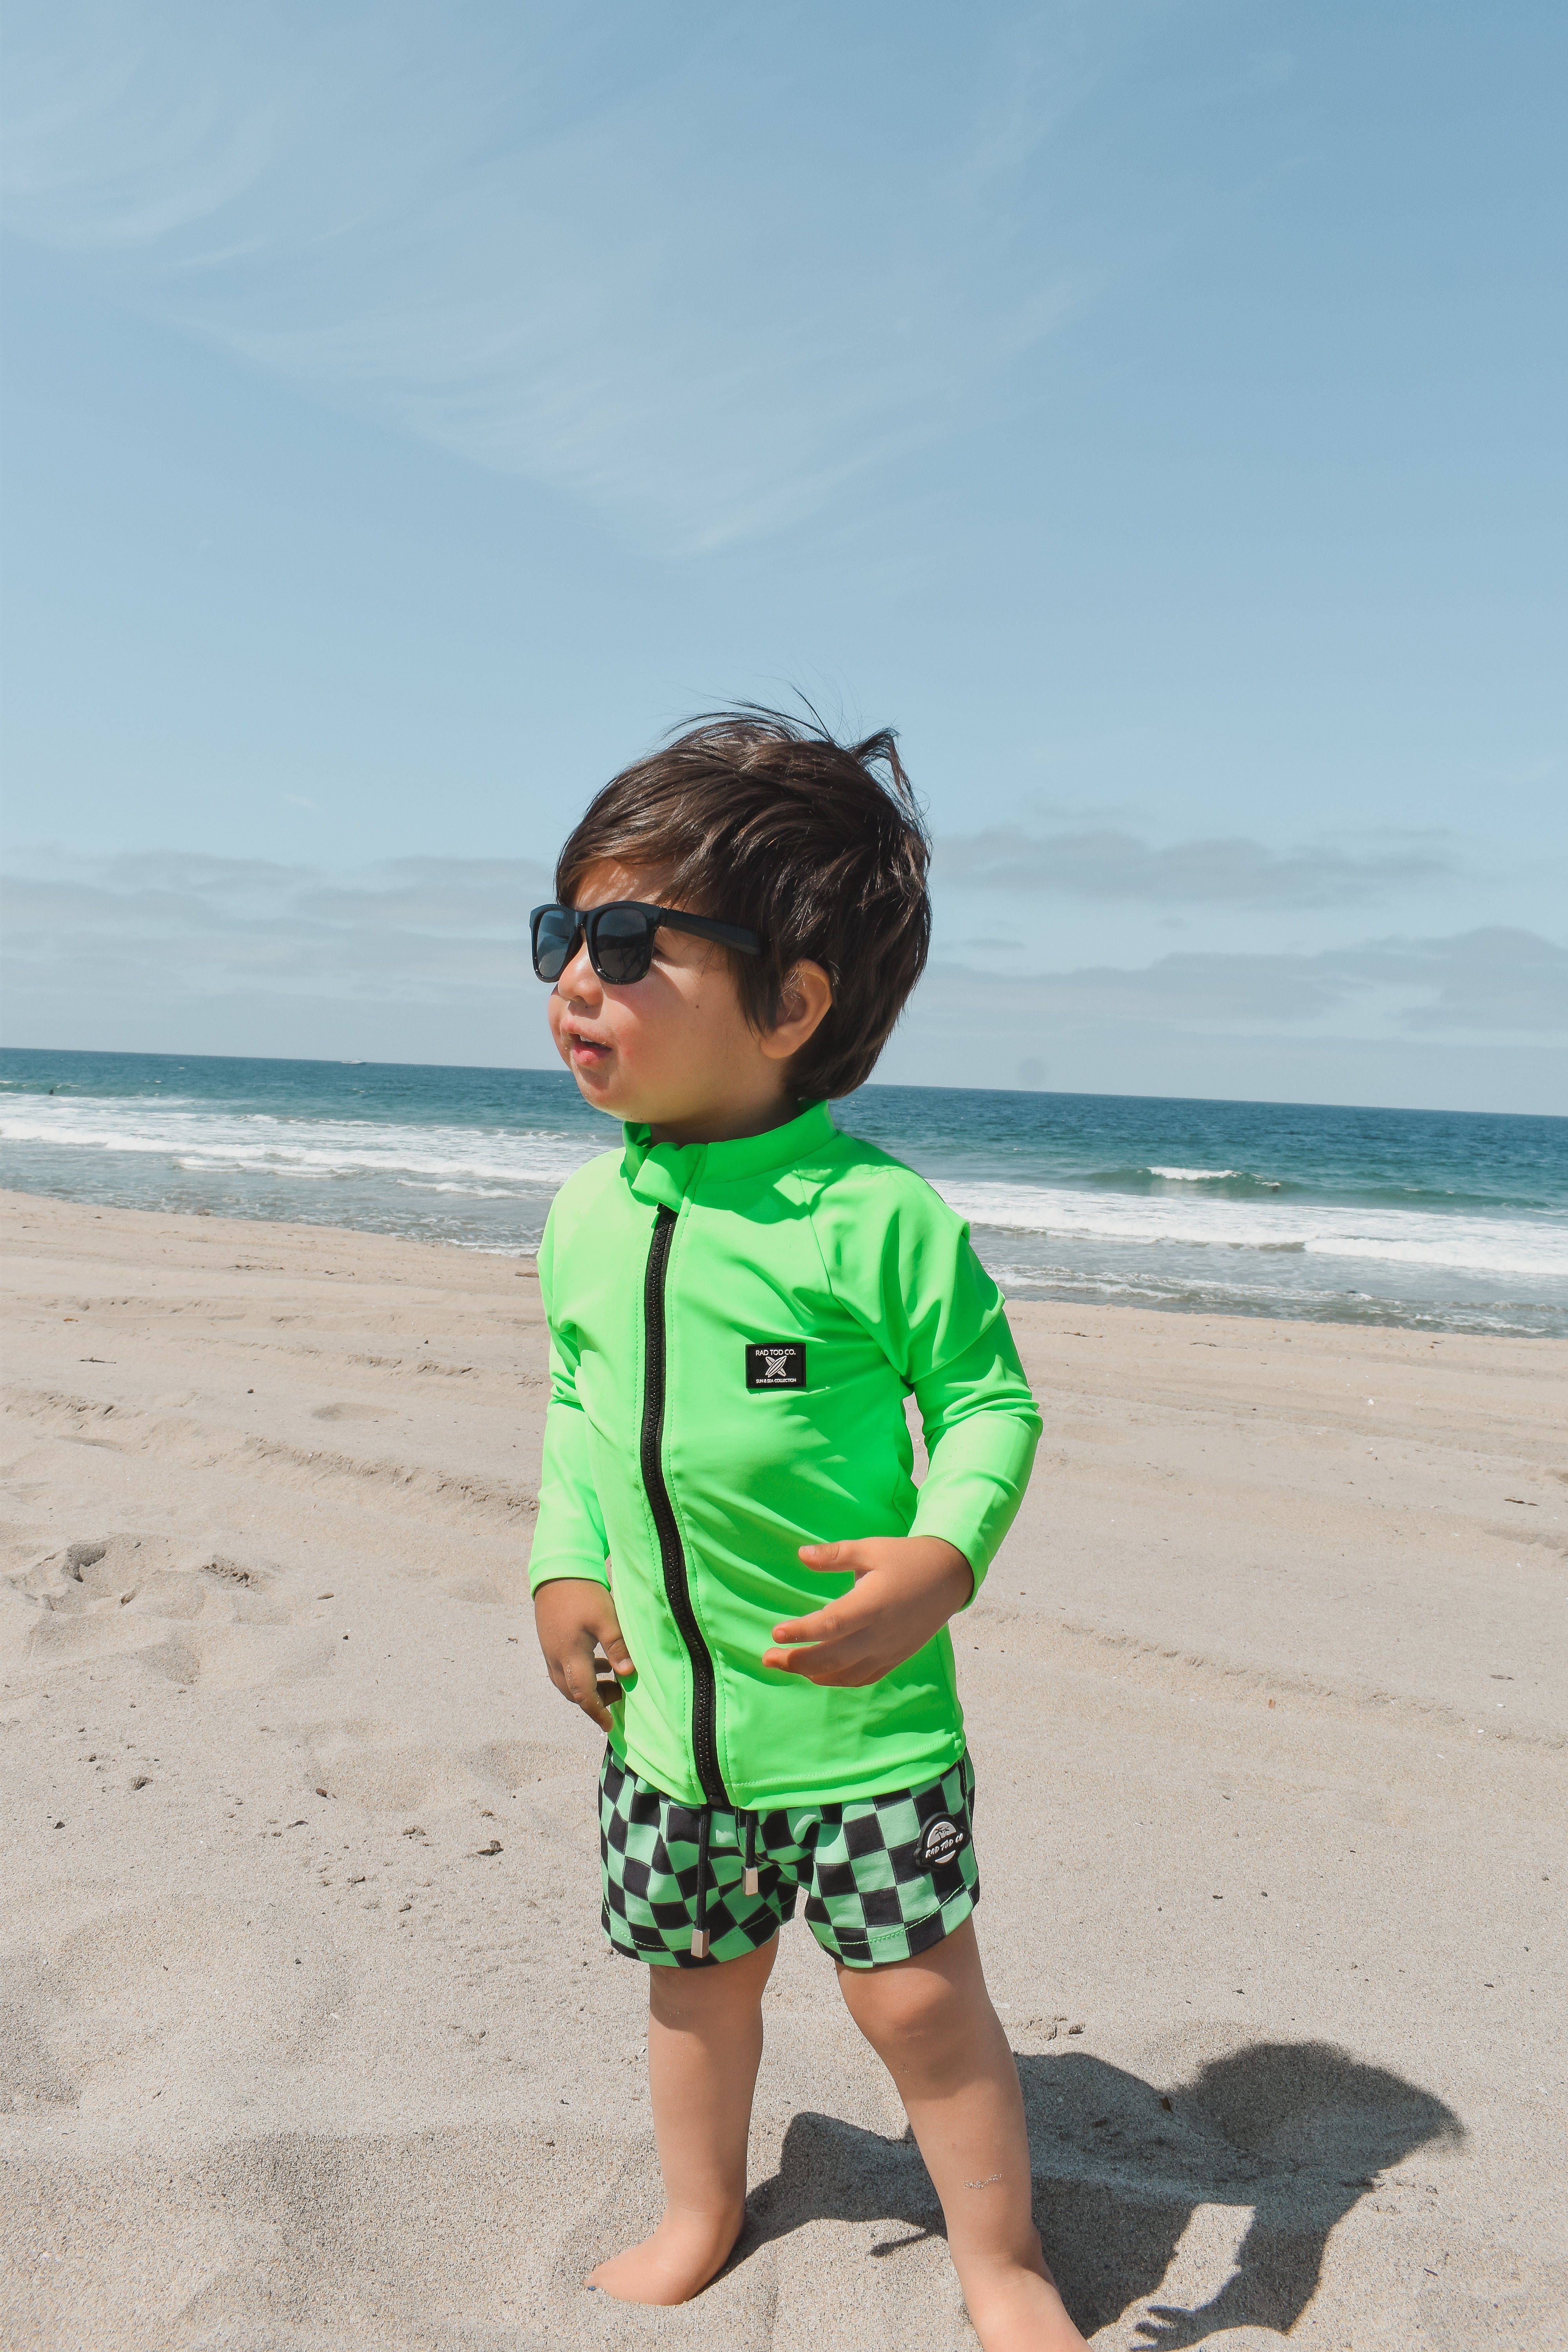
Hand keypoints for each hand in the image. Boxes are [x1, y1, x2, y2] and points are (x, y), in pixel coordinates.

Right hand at [534, 1577, 634, 1733]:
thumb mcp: (605, 1618)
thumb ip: (616, 1646)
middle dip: (594, 1701)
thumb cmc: (583, 1593)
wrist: (556, 1571)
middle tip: (619, 1697)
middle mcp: (556, 1658)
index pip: (583, 1695)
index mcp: (570, 1657)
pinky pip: (564, 1668)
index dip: (597, 1712)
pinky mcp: (550, 1641)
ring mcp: (550, 1650)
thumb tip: (629, 1674)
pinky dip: (582, 1673)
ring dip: (588, 1687)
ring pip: (567, 1681)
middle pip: (572, 1693)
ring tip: (612, 1680)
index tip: (610, 1725)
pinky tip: (600, 1662)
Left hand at [761, 1537, 973, 1687]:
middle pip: (832, 1657)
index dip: (801, 1633)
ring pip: (846, 1674)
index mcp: (872, 1604)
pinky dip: (839, 1680)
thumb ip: (834, 1555)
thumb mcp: (870, 1549)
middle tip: (768, 1658)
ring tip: (788, 1666)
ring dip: (813, 1673)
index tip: (775, 1634)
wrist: (948, 1577)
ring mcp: (889, 1650)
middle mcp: (880, 1633)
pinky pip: (863, 1678)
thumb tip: (801, 1555)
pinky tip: (819, 1674)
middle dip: (796, 1662)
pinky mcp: (896, 1658)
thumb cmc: (905, 1558)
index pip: (830, 1625)